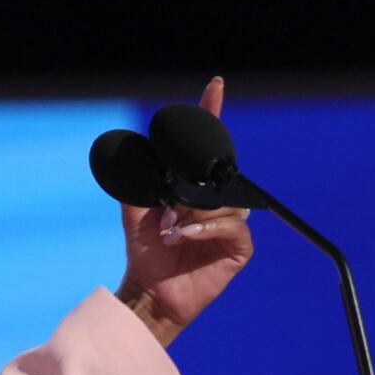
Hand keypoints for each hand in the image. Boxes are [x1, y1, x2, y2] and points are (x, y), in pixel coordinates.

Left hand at [113, 76, 254, 345]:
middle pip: (215, 175)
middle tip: (167, 211)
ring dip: (192, 215)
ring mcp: (230, 223)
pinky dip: (204, 229)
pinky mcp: (239, 246)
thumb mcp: (134, 208)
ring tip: (170, 230)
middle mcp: (215, 201)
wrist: (148, 288)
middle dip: (189, 193)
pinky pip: (231, 225)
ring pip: (223, 201)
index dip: (211, 114)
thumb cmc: (145, 250)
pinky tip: (183, 238)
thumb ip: (138, 179)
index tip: (214, 85)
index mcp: (193, 188)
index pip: (206, 146)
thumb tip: (137, 151)